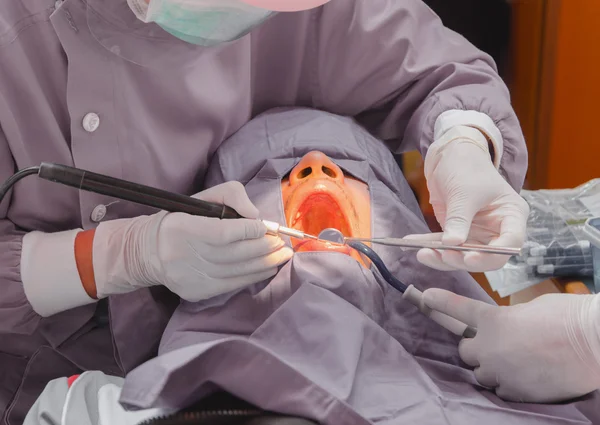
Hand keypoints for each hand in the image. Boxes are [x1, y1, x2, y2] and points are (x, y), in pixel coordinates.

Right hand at [93, 181, 292, 301]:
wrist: (151, 251)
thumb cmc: (185, 218)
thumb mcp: (205, 197)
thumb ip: (233, 196)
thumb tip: (256, 217)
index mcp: (182, 227)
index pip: (221, 233)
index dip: (248, 232)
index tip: (266, 228)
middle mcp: (182, 254)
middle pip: (233, 254)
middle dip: (264, 248)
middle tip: (282, 243)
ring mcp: (189, 277)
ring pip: (236, 272)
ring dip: (265, 264)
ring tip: (283, 255)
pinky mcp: (196, 292)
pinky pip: (232, 285)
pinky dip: (254, 276)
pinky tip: (268, 268)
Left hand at [406, 125, 528, 271]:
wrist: (450, 156)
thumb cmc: (467, 168)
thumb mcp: (464, 192)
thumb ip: (459, 219)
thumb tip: (451, 244)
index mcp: (511, 215)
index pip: (510, 243)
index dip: (492, 255)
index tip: (470, 258)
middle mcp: (497, 229)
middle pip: (486, 256)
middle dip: (463, 260)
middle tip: (443, 255)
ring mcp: (478, 233)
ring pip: (463, 256)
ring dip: (442, 257)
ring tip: (423, 253)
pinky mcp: (458, 233)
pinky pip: (444, 246)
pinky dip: (429, 246)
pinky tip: (410, 243)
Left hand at [423, 288, 599, 402]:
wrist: (593, 342)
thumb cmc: (566, 317)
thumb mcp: (530, 309)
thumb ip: (509, 318)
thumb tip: (507, 328)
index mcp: (492, 319)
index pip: (456, 310)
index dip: (438, 303)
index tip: (423, 297)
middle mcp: (489, 346)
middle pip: (465, 352)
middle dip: (476, 348)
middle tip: (496, 345)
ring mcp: (500, 371)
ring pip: (481, 374)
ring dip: (492, 367)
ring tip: (517, 362)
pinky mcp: (514, 392)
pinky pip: (500, 390)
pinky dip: (508, 384)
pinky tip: (527, 376)